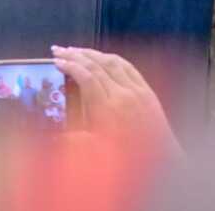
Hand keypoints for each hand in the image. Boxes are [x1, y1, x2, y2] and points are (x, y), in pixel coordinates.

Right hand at [51, 46, 178, 151]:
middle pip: (96, 65)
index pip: (85, 77)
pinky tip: (102, 56)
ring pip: (111, 61)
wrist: (162, 165)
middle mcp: (122, 95)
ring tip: (75, 50)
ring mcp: (137, 90)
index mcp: (107, 110)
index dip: (69, 66)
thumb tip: (52, 134)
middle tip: (58, 49)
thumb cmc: (128, 163)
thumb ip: (74, 141)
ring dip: (91, 53)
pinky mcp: (147, 90)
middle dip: (75, 55)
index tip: (56, 61)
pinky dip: (112, 58)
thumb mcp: (97, 154)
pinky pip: (128, 66)